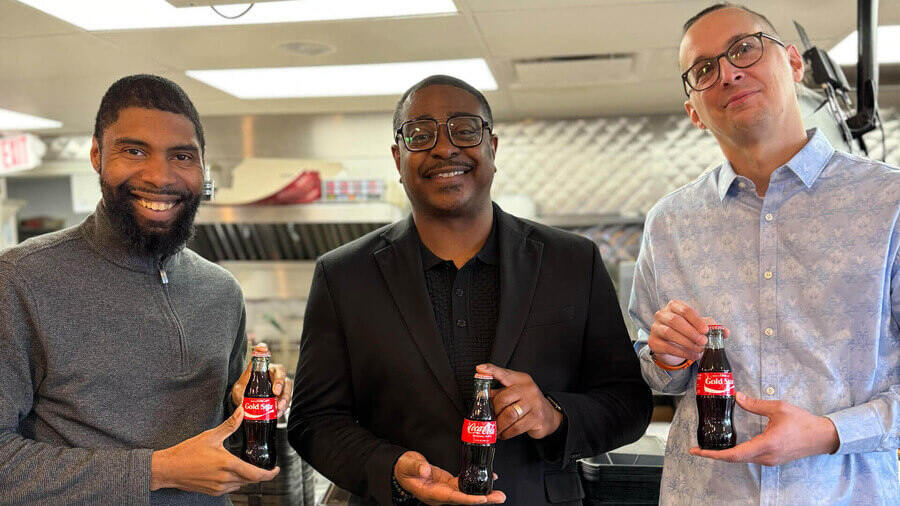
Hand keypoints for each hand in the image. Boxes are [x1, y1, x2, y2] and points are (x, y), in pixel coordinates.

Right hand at [150, 407, 279, 495]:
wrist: (168, 469)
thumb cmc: (187, 452)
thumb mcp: (211, 435)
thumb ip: (230, 424)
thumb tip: (242, 411)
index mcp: (228, 465)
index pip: (256, 475)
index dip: (269, 474)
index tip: (276, 470)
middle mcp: (225, 479)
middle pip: (251, 481)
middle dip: (259, 474)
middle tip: (265, 466)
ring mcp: (219, 487)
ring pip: (241, 485)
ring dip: (247, 478)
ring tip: (248, 467)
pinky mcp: (212, 491)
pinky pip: (231, 488)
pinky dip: (236, 482)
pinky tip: (233, 472)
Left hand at [231, 344, 292, 416]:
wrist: (245, 404)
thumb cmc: (243, 392)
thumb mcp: (239, 389)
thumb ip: (241, 392)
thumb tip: (243, 402)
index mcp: (262, 368)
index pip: (263, 356)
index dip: (263, 350)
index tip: (262, 349)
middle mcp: (273, 373)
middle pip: (281, 372)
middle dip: (280, 382)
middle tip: (275, 393)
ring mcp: (279, 385)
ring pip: (287, 387)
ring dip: (284, 398)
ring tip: (278, 408)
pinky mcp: (282, 396)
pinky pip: (286, 399)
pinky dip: (283, 407)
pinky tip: (277, 413)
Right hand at [393, 451, 505, 504]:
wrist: (401, 469)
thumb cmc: (404, 468)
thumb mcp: (407, 465)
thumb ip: (416, 467)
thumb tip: (425, 469)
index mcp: (431, 493)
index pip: (452, 498)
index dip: (468, 499)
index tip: (482, 499)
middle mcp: (440, 495)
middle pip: (464, 500)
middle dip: (483, 500)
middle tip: (500, 497)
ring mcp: (445, 490)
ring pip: (467, 494)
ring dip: (483, 495)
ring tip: (499, 494)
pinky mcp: (448, 484)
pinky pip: (464, 486)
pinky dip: (476, 484)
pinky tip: (488, 481)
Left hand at [476, 363, 562, 439]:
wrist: (548, 416)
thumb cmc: (527, 402)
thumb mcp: (515, 392)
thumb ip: (499, 392)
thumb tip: (481, 394)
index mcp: (520, 380)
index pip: (504, 373)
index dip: (491, 371)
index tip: (480, 369)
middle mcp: (528, 389)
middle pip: (503, 398)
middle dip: (494, 411)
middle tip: (490, 418)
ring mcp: (534, 404)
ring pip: (509, 415)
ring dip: (499, 425)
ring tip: (495, 429)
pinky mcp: (536, 418)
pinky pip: (516, 427)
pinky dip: (506, 433)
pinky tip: (504, 434)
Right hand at [649, 300, 727, 365]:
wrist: (670, 344)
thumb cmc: (686, 330)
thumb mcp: (699, 326)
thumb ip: (712, 327)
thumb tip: (725, 332)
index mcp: (674, 306)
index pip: (685, 310)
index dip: (696, 320)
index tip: (706, 331)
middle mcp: (662, 314)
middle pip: (675, 321)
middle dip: (691, 332)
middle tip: (703, 341)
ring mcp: (655, 328)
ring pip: (669, 333)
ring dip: (687, 342)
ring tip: (699, 349)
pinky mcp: (653, 342)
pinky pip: (667, 346)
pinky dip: (682, 352)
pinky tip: (693, 356)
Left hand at [689, 392, 839, 465]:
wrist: (823, 437)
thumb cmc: (802, 422)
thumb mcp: (778, 408)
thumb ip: (755, 404)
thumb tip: (737, 396)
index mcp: (766, 445)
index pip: (734, 454)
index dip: (713, 454)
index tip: (697, 451)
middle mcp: (766, 456)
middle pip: (734, 459)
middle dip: (715, 455)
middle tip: (698, 449)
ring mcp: (770, 460)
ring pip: (742, 460)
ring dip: (725, 455)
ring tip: (710, 447)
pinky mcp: (773, 459)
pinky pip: (750, 458)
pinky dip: (737, 454)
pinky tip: (729, 446)